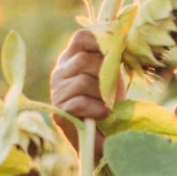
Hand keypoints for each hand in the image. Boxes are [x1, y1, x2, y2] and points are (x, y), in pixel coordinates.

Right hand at [49, 29, 125, 153]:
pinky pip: (80, 102)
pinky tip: (103, 114)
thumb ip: (112, 59)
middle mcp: (60, 72)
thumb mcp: (112, 77)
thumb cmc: (109, 103)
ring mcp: (57, 92)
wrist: (106, 137)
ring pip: (83, 81)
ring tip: (108, 105)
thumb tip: (120, 37)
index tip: (116, 51)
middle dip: (104, 74)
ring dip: (102, 95)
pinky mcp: (59, 111)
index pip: (82, 38)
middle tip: (112, 90)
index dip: (100, 40)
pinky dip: (97, 109)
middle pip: (84, 59)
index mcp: (72, 59)